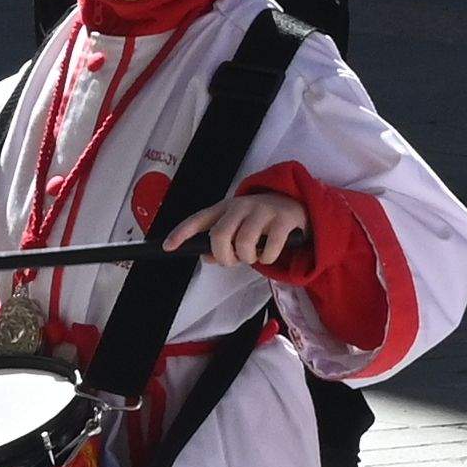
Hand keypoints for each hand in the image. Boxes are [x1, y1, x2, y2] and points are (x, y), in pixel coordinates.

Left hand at [171, 187, 312, 274]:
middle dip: (224, 255)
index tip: (168, 246)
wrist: (298, 205)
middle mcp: (242, 205)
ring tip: (253, 256)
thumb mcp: (239, 226)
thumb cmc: (262, 220)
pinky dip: (266, 258)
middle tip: (233, 260)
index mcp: (226, 207)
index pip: (199, 219)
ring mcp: (263, 211)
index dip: (182, 233)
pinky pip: (269, 248)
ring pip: (244, 242)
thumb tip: (208, 257)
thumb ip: (222, 242)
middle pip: (220, 234)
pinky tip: (269, 254)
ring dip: (247, 258)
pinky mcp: (283, 219)